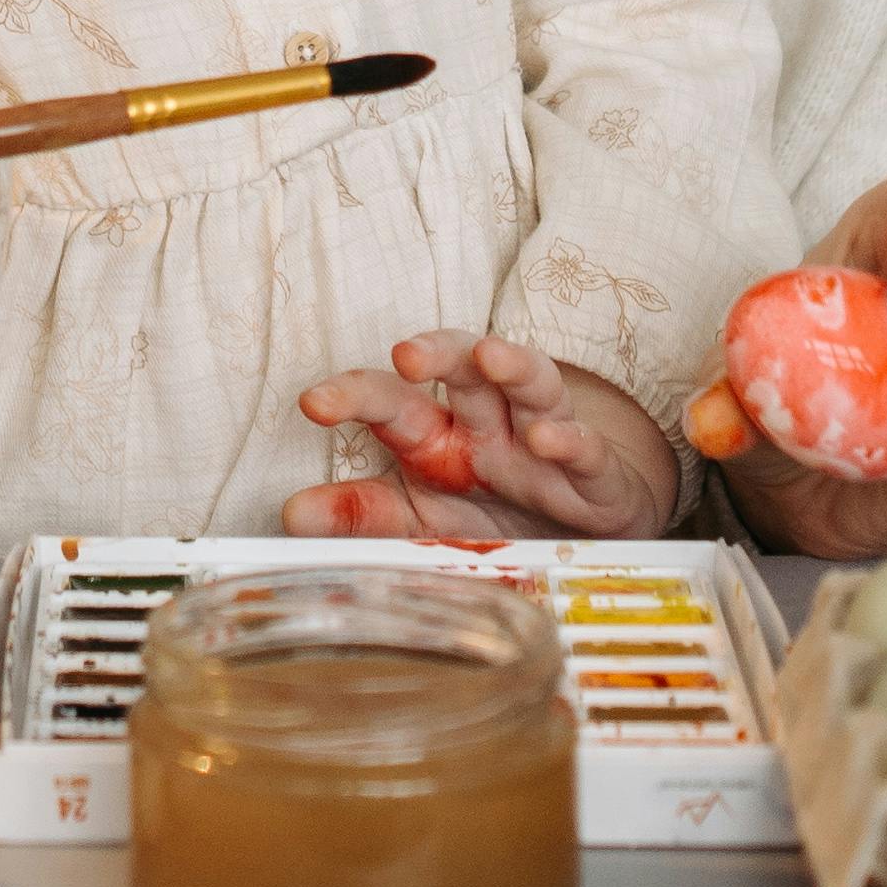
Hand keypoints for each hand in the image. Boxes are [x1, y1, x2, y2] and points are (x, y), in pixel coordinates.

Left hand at [284, 329, 676, 539]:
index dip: (353, 395)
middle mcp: (487, 422)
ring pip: (530, 383)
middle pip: (460, 368)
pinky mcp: (593, 471)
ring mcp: (542, 437)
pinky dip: (570, 438)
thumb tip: (292, 513)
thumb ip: (362, 515)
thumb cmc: (492, 515)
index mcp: (436, 433)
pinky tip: (550, 437)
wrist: (581, 532)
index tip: (314, 403)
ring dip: (512, 365)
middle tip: (404, 355)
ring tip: (490, 356)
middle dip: (434, 354)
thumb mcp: (421, 521)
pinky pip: (584, 446)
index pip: (389, 400)